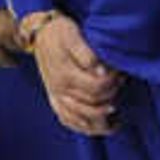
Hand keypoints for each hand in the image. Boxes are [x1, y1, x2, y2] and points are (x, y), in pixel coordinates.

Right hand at [28, 11, 120, 134]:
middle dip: (111, 97)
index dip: (112, 83)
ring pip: (80, 120)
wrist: (38, 33)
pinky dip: (83, 127)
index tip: (121, 73)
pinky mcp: (54, 99)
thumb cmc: (58, 32)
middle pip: (92, 106)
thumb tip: (101, 71)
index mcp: (66, 74)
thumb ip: (86, 54)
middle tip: (121, 84)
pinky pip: (68, 120)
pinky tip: (97, 127)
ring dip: (100, 121)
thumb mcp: (72, 34)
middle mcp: (60, 90)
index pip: (96, 88)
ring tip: (116, 116)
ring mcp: (56, 96)